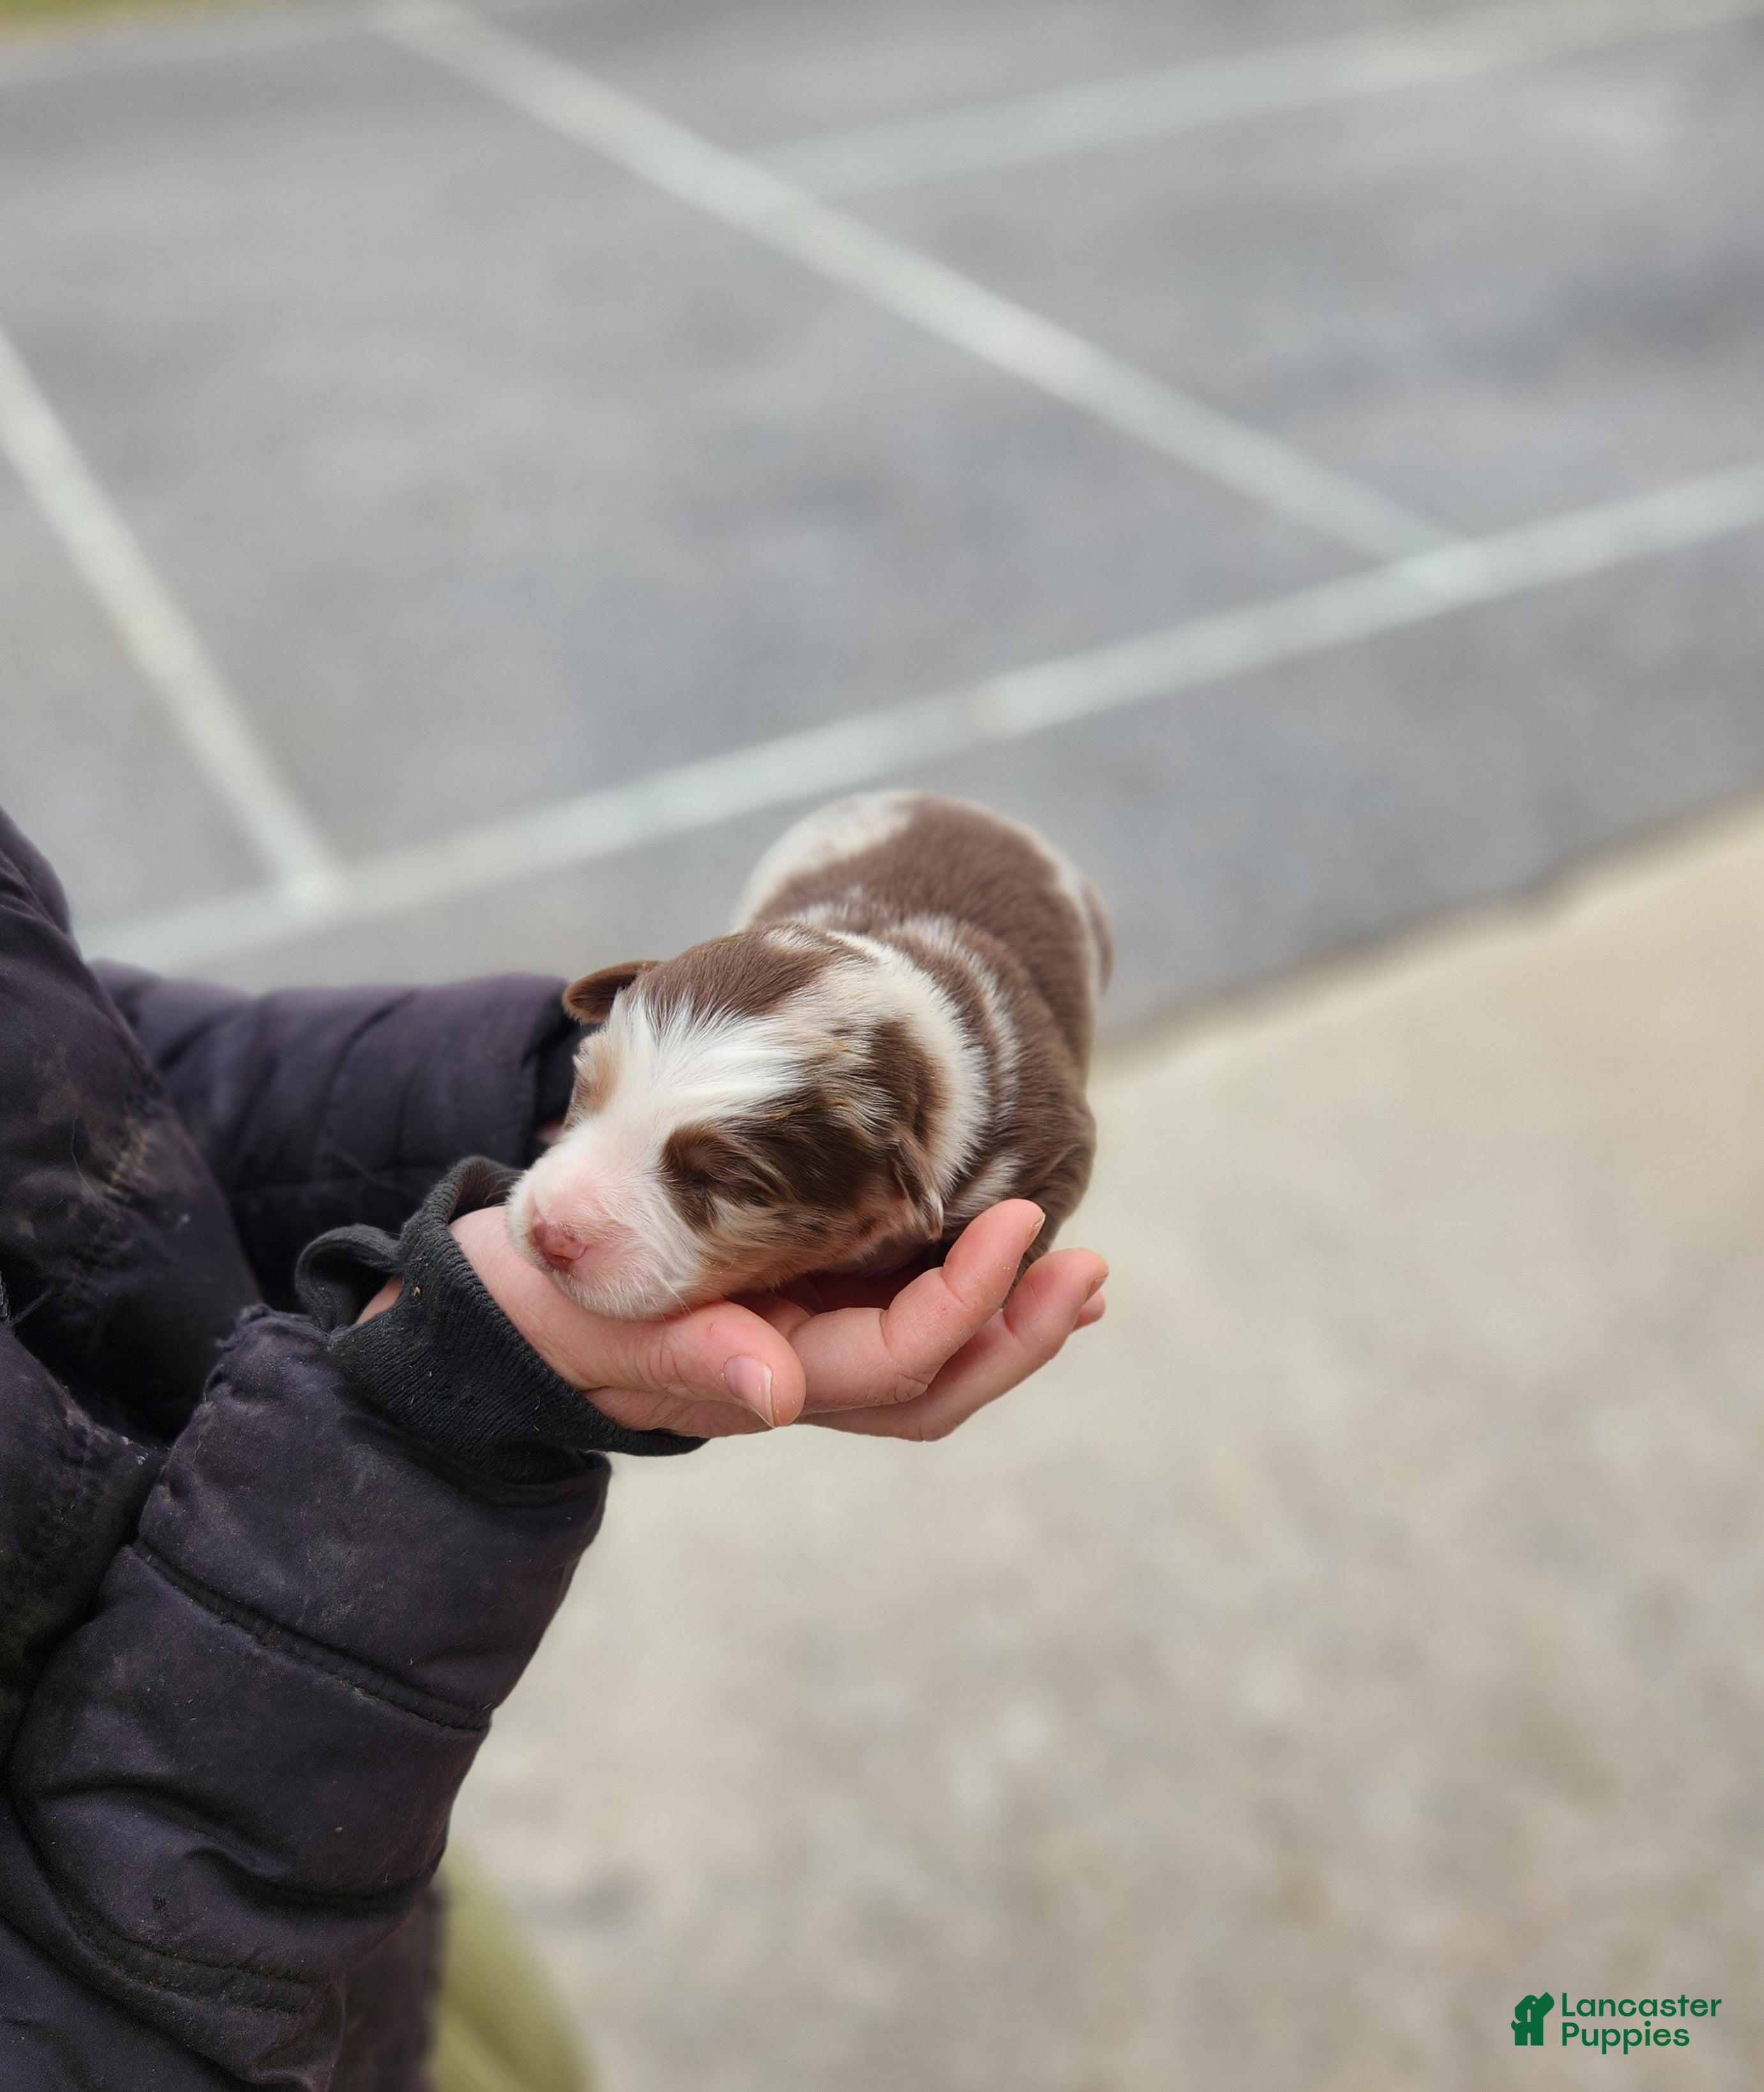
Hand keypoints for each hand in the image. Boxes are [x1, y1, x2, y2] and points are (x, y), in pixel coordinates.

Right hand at [360, 1201, 1104, 1441]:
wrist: (494, 1291)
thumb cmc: (535, 1300)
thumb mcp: (593, 1322)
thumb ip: (682, 1356)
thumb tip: (777, 1398)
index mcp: (754, 1379)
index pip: (891, 1363)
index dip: (966, 1304)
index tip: (1018, 1224)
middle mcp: (793, 1372)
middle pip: (934, 1384)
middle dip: (1019, 1334)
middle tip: (1088, 1270)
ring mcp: (799, 1341)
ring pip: (929, 1359)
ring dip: (1010, 1321)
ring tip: (1079, 1273)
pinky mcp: (795, 1298)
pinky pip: (898, 1309)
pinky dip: (965, 1289)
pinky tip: (1013, 1250)